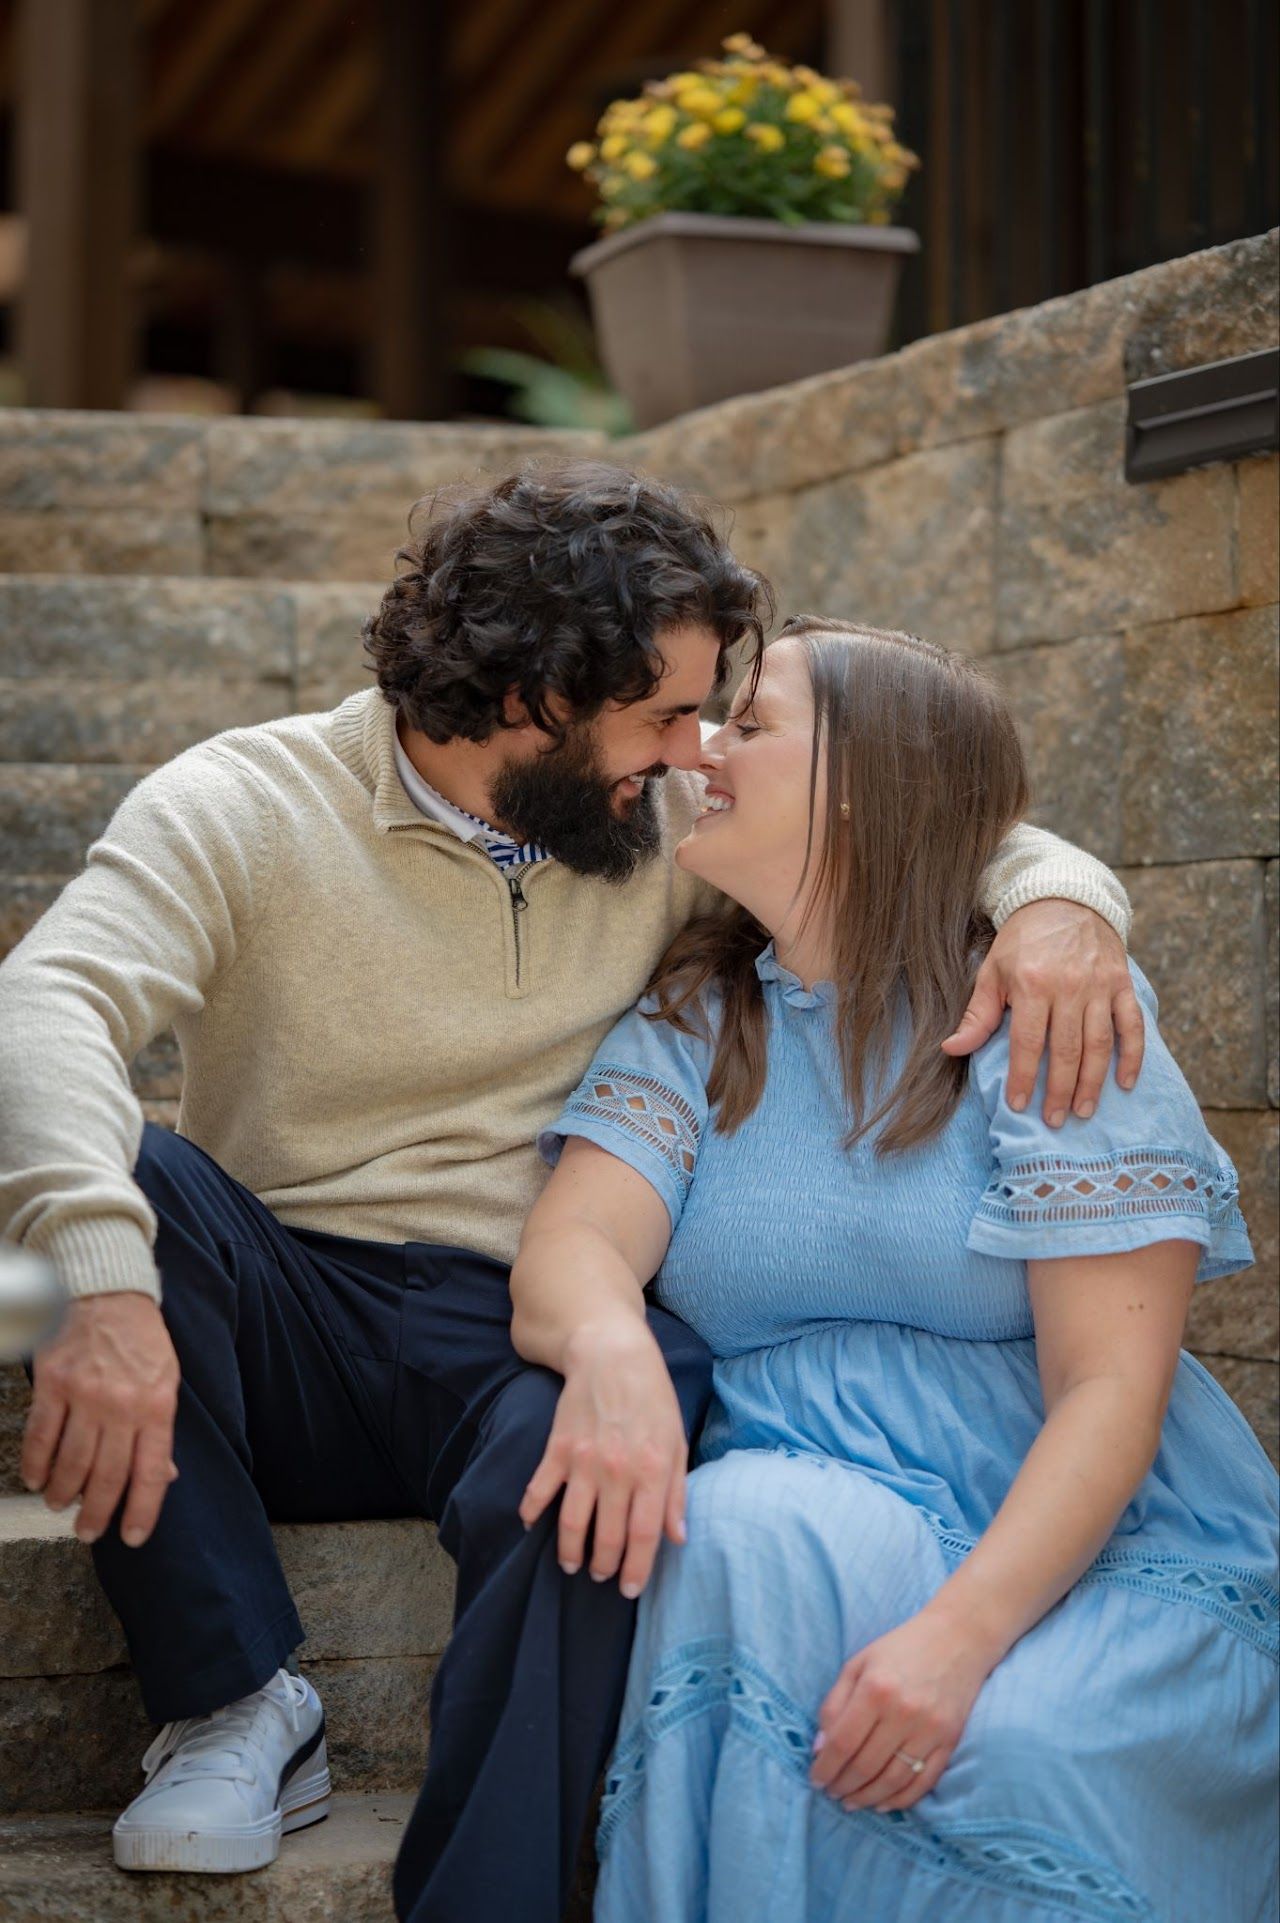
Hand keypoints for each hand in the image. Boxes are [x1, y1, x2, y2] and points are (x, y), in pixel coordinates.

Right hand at [22, 1293, 179, 1547]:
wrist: (107, 1291)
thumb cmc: (141, 1339)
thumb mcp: (166, 1379)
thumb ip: (161, 1429)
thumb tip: (165, 1476)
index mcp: (157, 1405)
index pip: (151, 1471)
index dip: (142, 1510)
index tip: (132, 1537)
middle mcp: (122, 1405)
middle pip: (108, 1475)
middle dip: (97, 1513)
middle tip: (88, 1532)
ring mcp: (85, 1395)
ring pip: (72, 1462)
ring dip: (65, 1493)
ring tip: (61, 1506)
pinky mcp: (53, 1384)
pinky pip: (41, 1436)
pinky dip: (37, 1465)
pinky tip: (38, 1479)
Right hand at [518, 1318, 688, 1598]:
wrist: (612, 1354)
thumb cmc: (652, 1398)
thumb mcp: (677, 1441)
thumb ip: (677, 1492)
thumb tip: (677, 1537)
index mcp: (653, 1469)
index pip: (645, 1536)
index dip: (637, 1569)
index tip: (631, 1590)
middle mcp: (619, 1470)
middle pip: (609, 1537)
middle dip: (605, 1566)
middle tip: (601, 1576)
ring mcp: (585, 1460)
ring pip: (573, 1523)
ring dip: (571, 1551)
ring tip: (572, 1564)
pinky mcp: (558, 1448)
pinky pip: (540, 1490)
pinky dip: (532, 1512)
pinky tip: (532, 1525)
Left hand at [810, 1610, 992, 1813]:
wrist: (957, 1638)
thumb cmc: (900, 1648)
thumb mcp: (858, 1664)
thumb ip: (834, 1703)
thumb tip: (819, 1748)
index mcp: (876, 1689)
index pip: (843, 1742)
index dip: (825, 1767)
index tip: (815, 1779)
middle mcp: (903, 1713)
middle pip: (865, 1766)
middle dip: (842, 1785)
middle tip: (831, 1793)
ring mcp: (930, 1731)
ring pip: (892, 1780)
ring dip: (867, 1797)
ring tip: (851, 1802)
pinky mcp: (950, 1742)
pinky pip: (923, 1782)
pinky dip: (901, 1800)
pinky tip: (882, 1803)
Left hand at [941, 900, 1143, 1123]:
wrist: (1063, 898)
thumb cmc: (1022, 940)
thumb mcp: (992, 971)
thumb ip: (977, 1014)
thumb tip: (950, 1049)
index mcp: (1031, 984)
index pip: (1027, 1042)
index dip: (1023, 1077)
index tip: (1018, 1105)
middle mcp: (1069, 987)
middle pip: (1066, 1049)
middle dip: (1058, 1090)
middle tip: (1053, 1120)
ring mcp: (1099, 986)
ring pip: (1099, 1044)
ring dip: (1092, 1082)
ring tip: (1083, 1111)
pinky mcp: (1122, 984)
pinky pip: (1132, 1025)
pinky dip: (1133, 1056)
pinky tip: (1125, 1083)